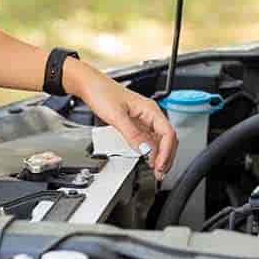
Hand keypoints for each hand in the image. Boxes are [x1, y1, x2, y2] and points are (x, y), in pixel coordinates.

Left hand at [66, 60, 177, 180]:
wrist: (90, 86)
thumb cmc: (102, 93)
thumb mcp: (116, 116)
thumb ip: (132, 134)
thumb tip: (145, 150)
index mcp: (150, 109)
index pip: (167, 133)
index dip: (166, 152)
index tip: (159, 165)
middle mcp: (150, 114)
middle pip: (167, 138)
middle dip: (166, 157)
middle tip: (159, 172)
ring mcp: (144, 120)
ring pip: (160, 141)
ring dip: (160, 156)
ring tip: (156, 170)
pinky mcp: (136, 124)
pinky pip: (149, 140)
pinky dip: (151, 151)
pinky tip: (147, 159)